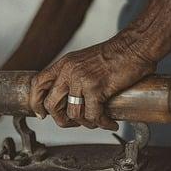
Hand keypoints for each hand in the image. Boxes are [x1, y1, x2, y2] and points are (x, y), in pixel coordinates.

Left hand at [29, 38, 155, 129]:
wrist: (135, 46)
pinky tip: (110, 122)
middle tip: (74, 123)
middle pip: (51, 104)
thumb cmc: (116, 55)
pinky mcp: (96, 88)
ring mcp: (81, 79)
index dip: (36, 102)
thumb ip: (73, 75)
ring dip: (86, 123)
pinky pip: (93, 115)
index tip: (41, 114)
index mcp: (64, 64)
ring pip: (73, 114)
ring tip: (98, 121)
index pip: (37, 84)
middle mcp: (69, 71)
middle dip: (61, 120)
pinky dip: (103, 123)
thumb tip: (69, 98)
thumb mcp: (85, 61)